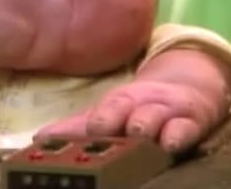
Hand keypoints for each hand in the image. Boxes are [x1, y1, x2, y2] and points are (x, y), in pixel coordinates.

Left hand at [35, 80, 229, 153]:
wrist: (186, 87)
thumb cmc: (140, 108)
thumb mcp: (110, 113)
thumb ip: (77, 127)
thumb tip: (39, 138)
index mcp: (117, 104)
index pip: (102, 109)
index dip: (91, 119)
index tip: (75, 132)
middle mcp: (139, 106)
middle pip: (123, 109)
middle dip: (111, 119)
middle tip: (99, 129)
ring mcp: (166, 113)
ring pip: (153, 118)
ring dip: (144, 125)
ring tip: (137, 132)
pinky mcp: (192, 121)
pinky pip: (186, 127)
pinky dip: (179, 134)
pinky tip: (172, 143)